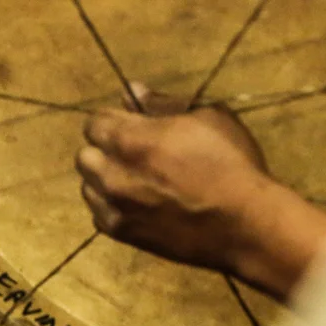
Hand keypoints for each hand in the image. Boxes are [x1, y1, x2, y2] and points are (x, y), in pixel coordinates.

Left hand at [77, 94, 269, 264]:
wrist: (241, 224)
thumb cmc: (230, 164)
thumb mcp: (208, 118)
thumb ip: (163, 105)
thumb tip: (133, 92)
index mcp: (130, 139)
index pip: (94, 123)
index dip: (111, 121)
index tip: (130, 125)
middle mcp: (112, 173)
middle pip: (84, 156)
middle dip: (103, 150)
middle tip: (131, 154)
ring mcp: (113, 207)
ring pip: (88, 187)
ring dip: (104, 180)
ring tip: (133, 181)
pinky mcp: (120, 233)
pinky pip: (98, 215)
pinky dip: (110, 207)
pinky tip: (135, 205)